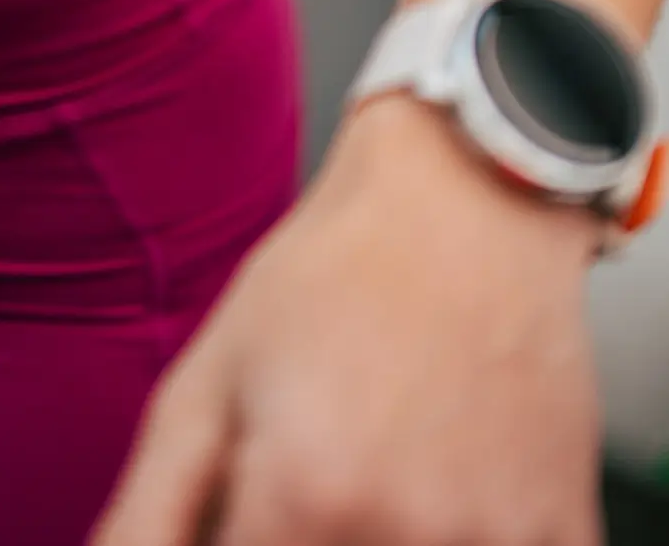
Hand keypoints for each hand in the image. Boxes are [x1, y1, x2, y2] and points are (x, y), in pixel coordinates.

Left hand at [92, 95, 603, 545]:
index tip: (255, 499)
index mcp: (304, 492)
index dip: (240, 541)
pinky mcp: (561, 530)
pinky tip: (442, 478)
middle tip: (319, 468)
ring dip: (383, 536)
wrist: (469, 199)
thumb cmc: (331, 274)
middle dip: (304, 532)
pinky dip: (464, 535)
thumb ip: (150, 506)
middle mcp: (400, 527)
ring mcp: (489, 536)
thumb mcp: (210, 376)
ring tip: (381, 459)